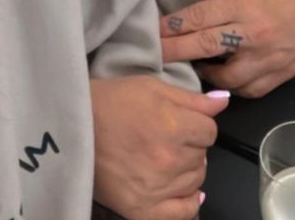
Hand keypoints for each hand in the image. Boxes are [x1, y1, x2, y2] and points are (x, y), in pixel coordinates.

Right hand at [90, 75, 225, 219]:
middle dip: (189, 145)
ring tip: (160, 156)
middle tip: (163, 136)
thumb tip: (223, 101)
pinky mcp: (143, 210)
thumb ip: (190, 98)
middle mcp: (168, 160)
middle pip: (203, 156)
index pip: (209, 130)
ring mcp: (157, 189)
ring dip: (185, 169)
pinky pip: (184, 213)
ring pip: (196, 180)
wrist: (71, 126)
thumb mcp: (149, 87)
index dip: (196, 123)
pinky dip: (187, 202)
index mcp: (171, 125)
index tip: (178, 120)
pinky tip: (176, 188)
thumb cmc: (109, 101)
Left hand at [160, 0, 294, 96]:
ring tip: (196, 68)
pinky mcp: (284, 73)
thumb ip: (228, 4)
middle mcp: (253, 33)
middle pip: (204, 45)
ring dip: (207, 75)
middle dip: (175, 51)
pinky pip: (253, 89)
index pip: (199, 16)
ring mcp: (268, 56)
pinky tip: (228, 82)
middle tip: (156, 55)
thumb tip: (204, 18)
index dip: (173, 25)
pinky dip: (236, 88)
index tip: (154, 30)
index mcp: (243, 4)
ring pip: (228, 77)